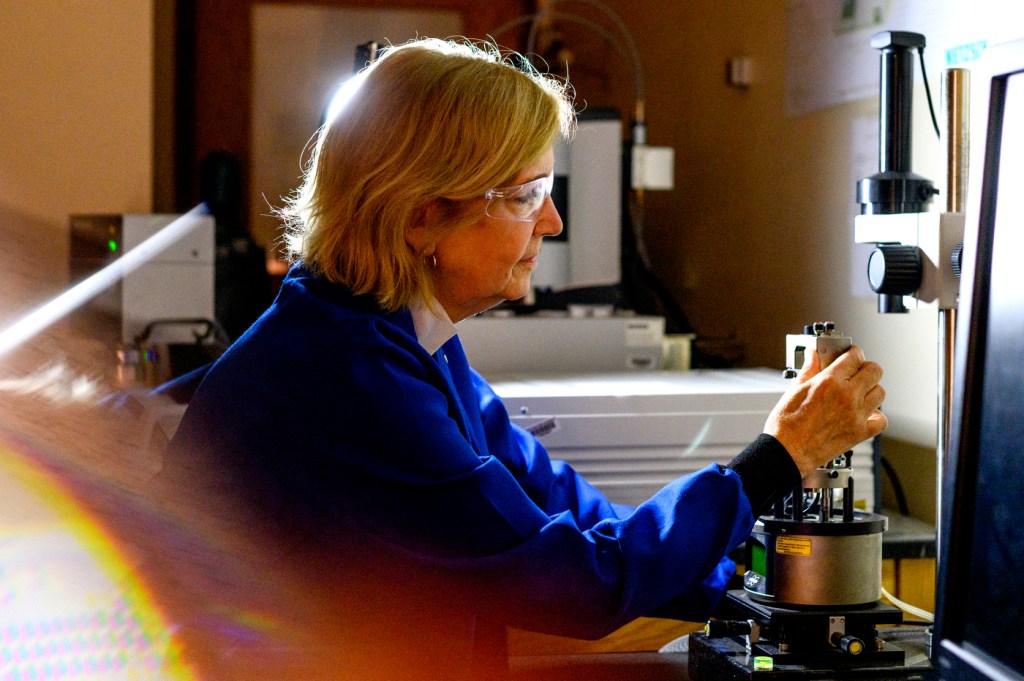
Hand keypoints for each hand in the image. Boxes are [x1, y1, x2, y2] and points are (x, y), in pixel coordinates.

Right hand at [765, 344, 887, 477]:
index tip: (850, 354)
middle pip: (874, 371)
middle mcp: (847, 396)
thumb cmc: (786, 424)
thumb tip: (813, 355)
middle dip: (865, 367)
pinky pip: (881, 420)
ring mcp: (856, 415)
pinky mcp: (859, 433)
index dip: (853, 352)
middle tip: (856, 371)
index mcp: (829, 382)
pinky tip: (864, 413)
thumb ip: (809, 369)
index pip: (855, 356)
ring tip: (859, 393)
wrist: (786, 451)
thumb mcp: (795, 389)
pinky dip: (876, 416)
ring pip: (880, 393)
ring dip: (871, 390)